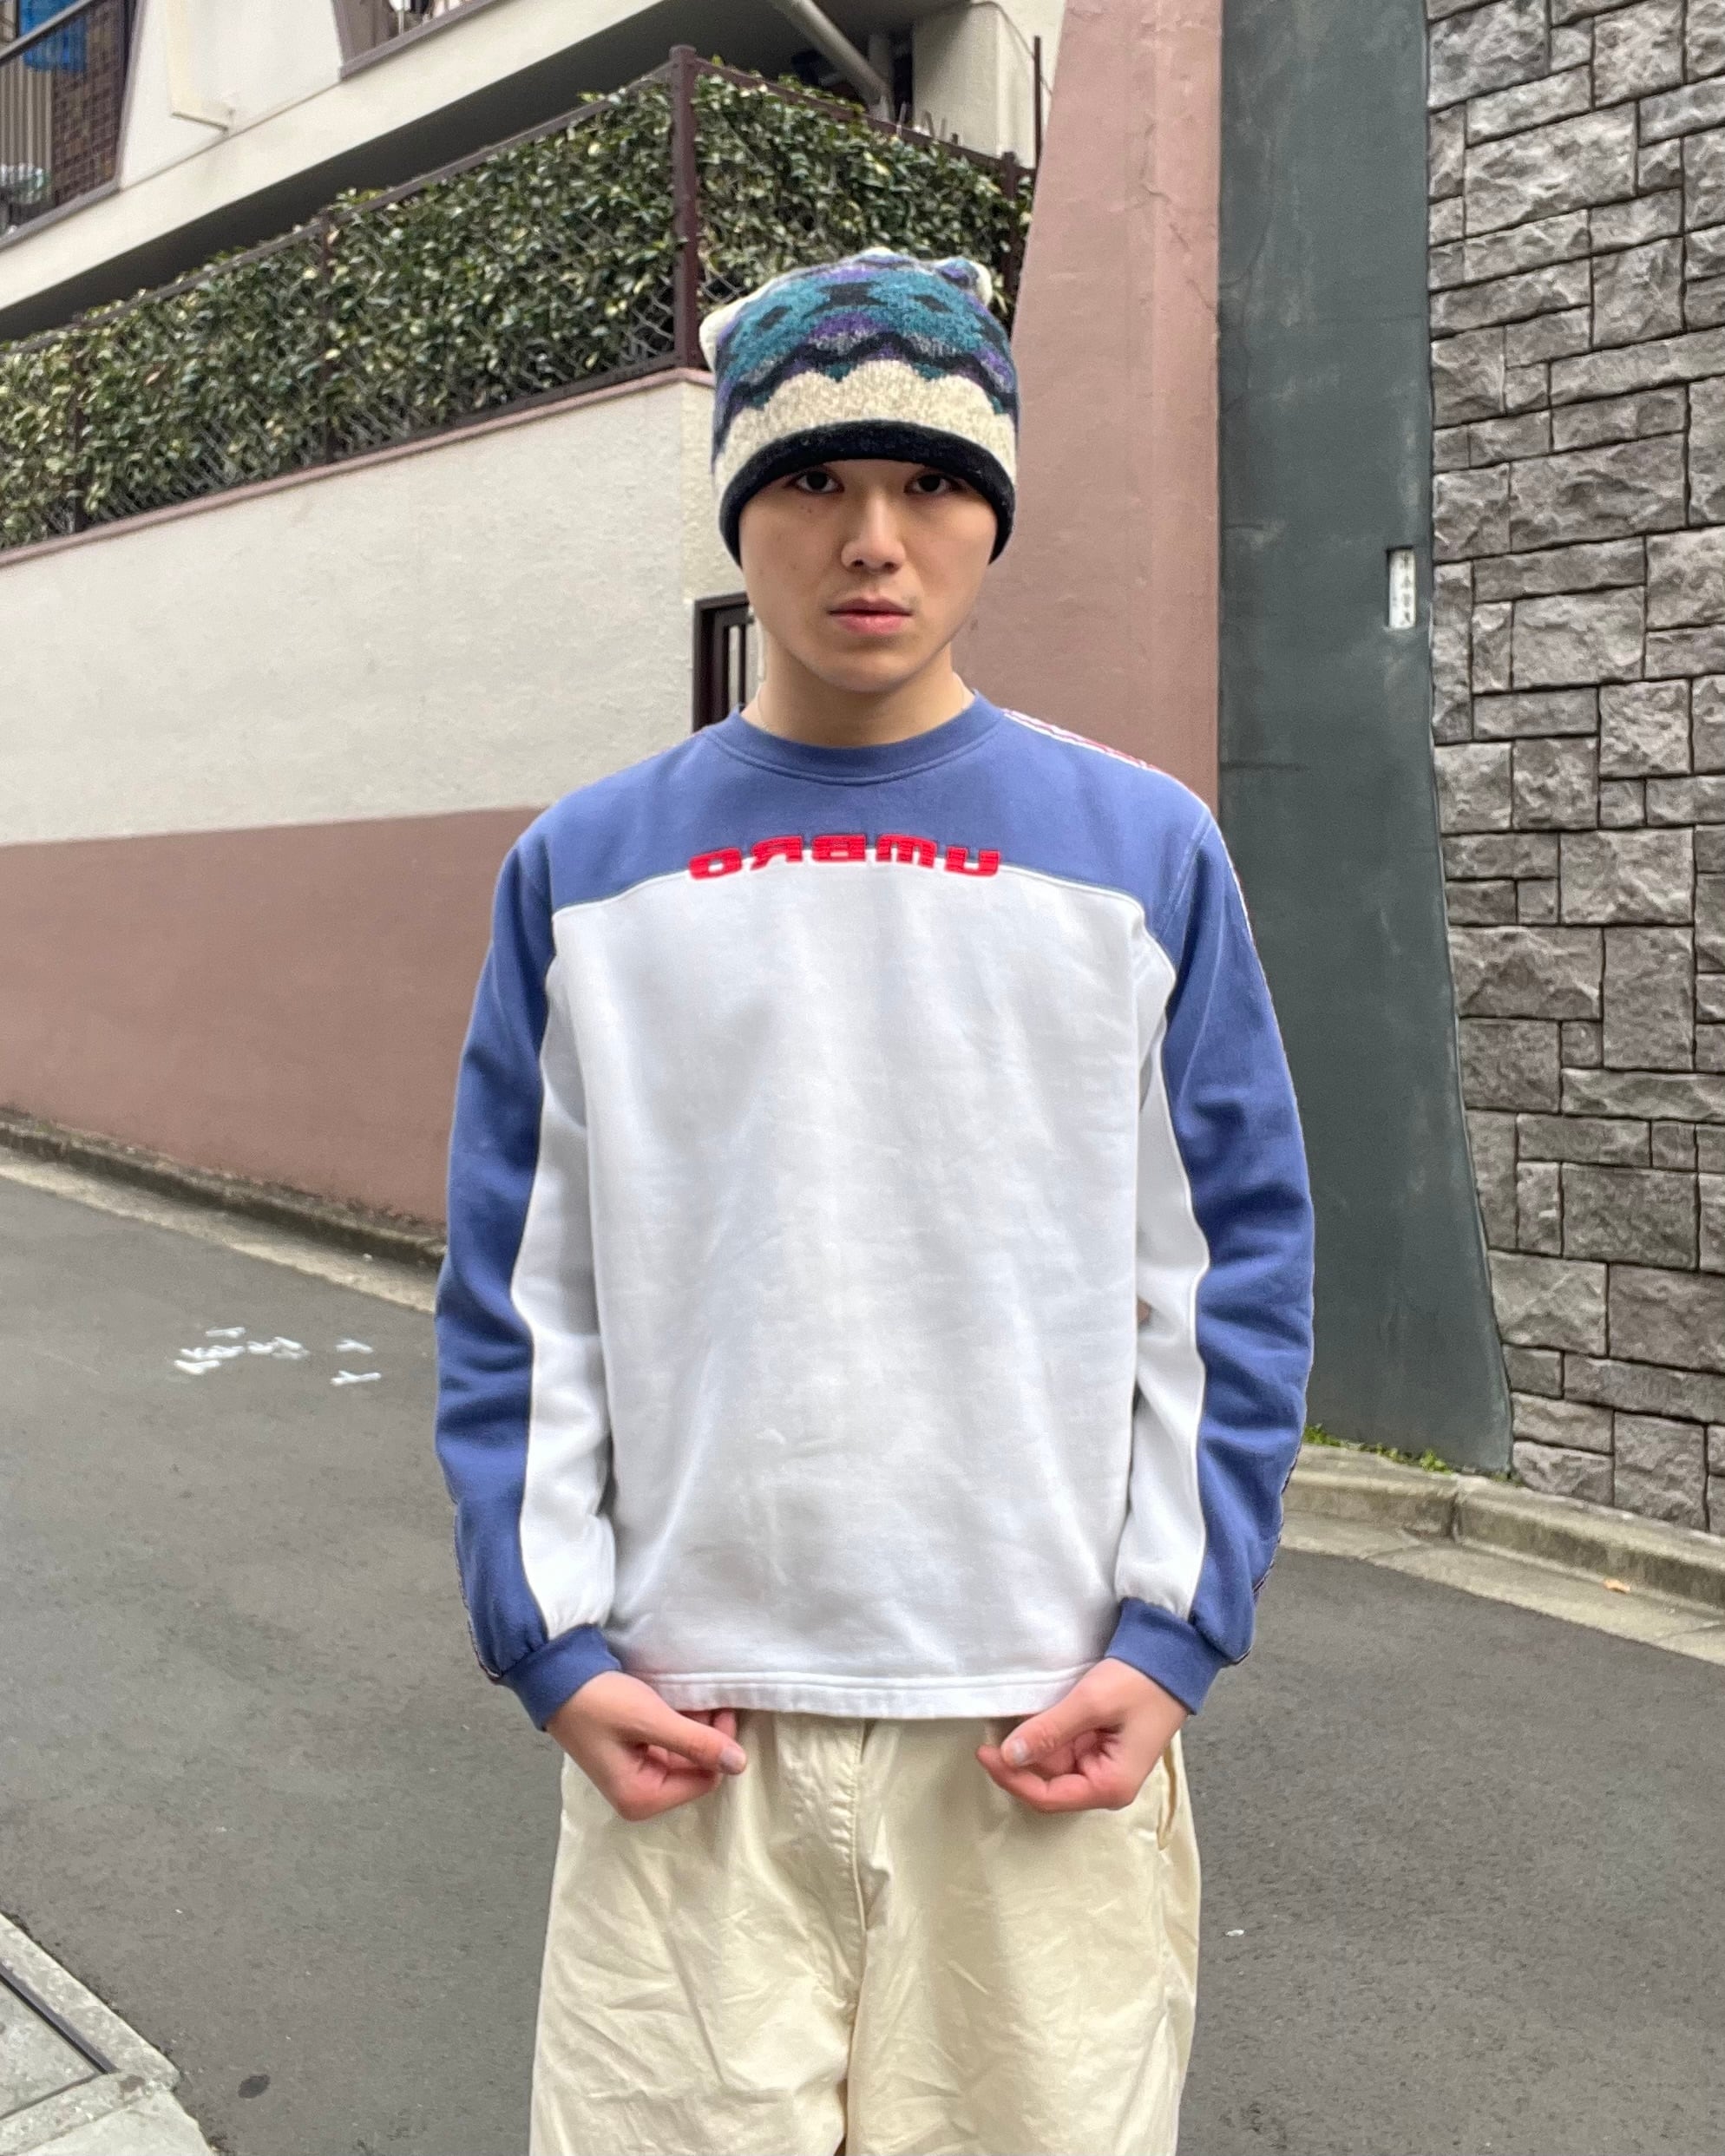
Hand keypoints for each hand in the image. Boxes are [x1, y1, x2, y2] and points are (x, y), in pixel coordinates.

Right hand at [546, 1672, 745, 1821]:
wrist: (556, 1677)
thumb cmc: (600, 1701)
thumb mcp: (650, 1720)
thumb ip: (696, 1742)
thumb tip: (740, 1765)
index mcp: (642, 1799)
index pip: (705, 1779)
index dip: (718, 1745)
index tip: (720, 1706)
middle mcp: (639, 1796)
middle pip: (696, 1769)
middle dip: (705, 1734)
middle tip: (707, 1697)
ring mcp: (635, 1777)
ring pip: (685, 1754)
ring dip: (693, 1725)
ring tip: (692, 1695)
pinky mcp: (632, 1756)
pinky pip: (669, 1745)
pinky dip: (678, 1724)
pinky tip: (678, 1701)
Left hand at [977, 1658, 1187, 1812]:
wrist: (1172, 1656)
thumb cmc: (1139, 1682)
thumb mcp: (1090, 1703)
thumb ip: (1048, 1731)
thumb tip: (1009, 1756)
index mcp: (1109, 1786)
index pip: (1048, 1797)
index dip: (1012, 1778)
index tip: (985, 1752)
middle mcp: (1105, 1784)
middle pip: (1048, 1782)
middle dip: (1021, 1759)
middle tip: (992, 1730)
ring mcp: (1102, 1766)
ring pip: (1053, 1764)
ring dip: (1033, 1744)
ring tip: (1011, 1718)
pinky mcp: (1099, 1747)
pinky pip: (1064, 1747)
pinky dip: (1046, 1733)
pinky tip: (1032, 1716)